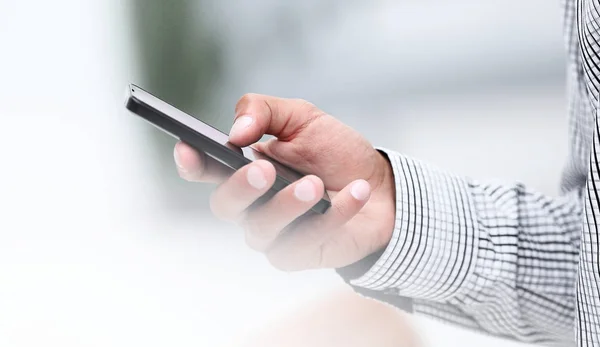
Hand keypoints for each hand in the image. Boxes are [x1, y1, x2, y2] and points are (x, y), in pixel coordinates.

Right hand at [174, 94, 395, 269]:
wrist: (381, 187)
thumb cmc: (335, 153)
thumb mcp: (302, 118)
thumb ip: (264, 111)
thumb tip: (237, 130)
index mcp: (245, 169)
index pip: (206, 170)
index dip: (190, 163)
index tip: (187, 148)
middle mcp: (252, 204)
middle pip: (225, 206)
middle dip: (240, 187)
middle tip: (264, 170)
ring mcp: (273, 233)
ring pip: (262, 229)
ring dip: (287, 205)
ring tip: (316, 185)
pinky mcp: (298, 254)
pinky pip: (304, 242)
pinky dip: (333, 216)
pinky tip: (355, 193)